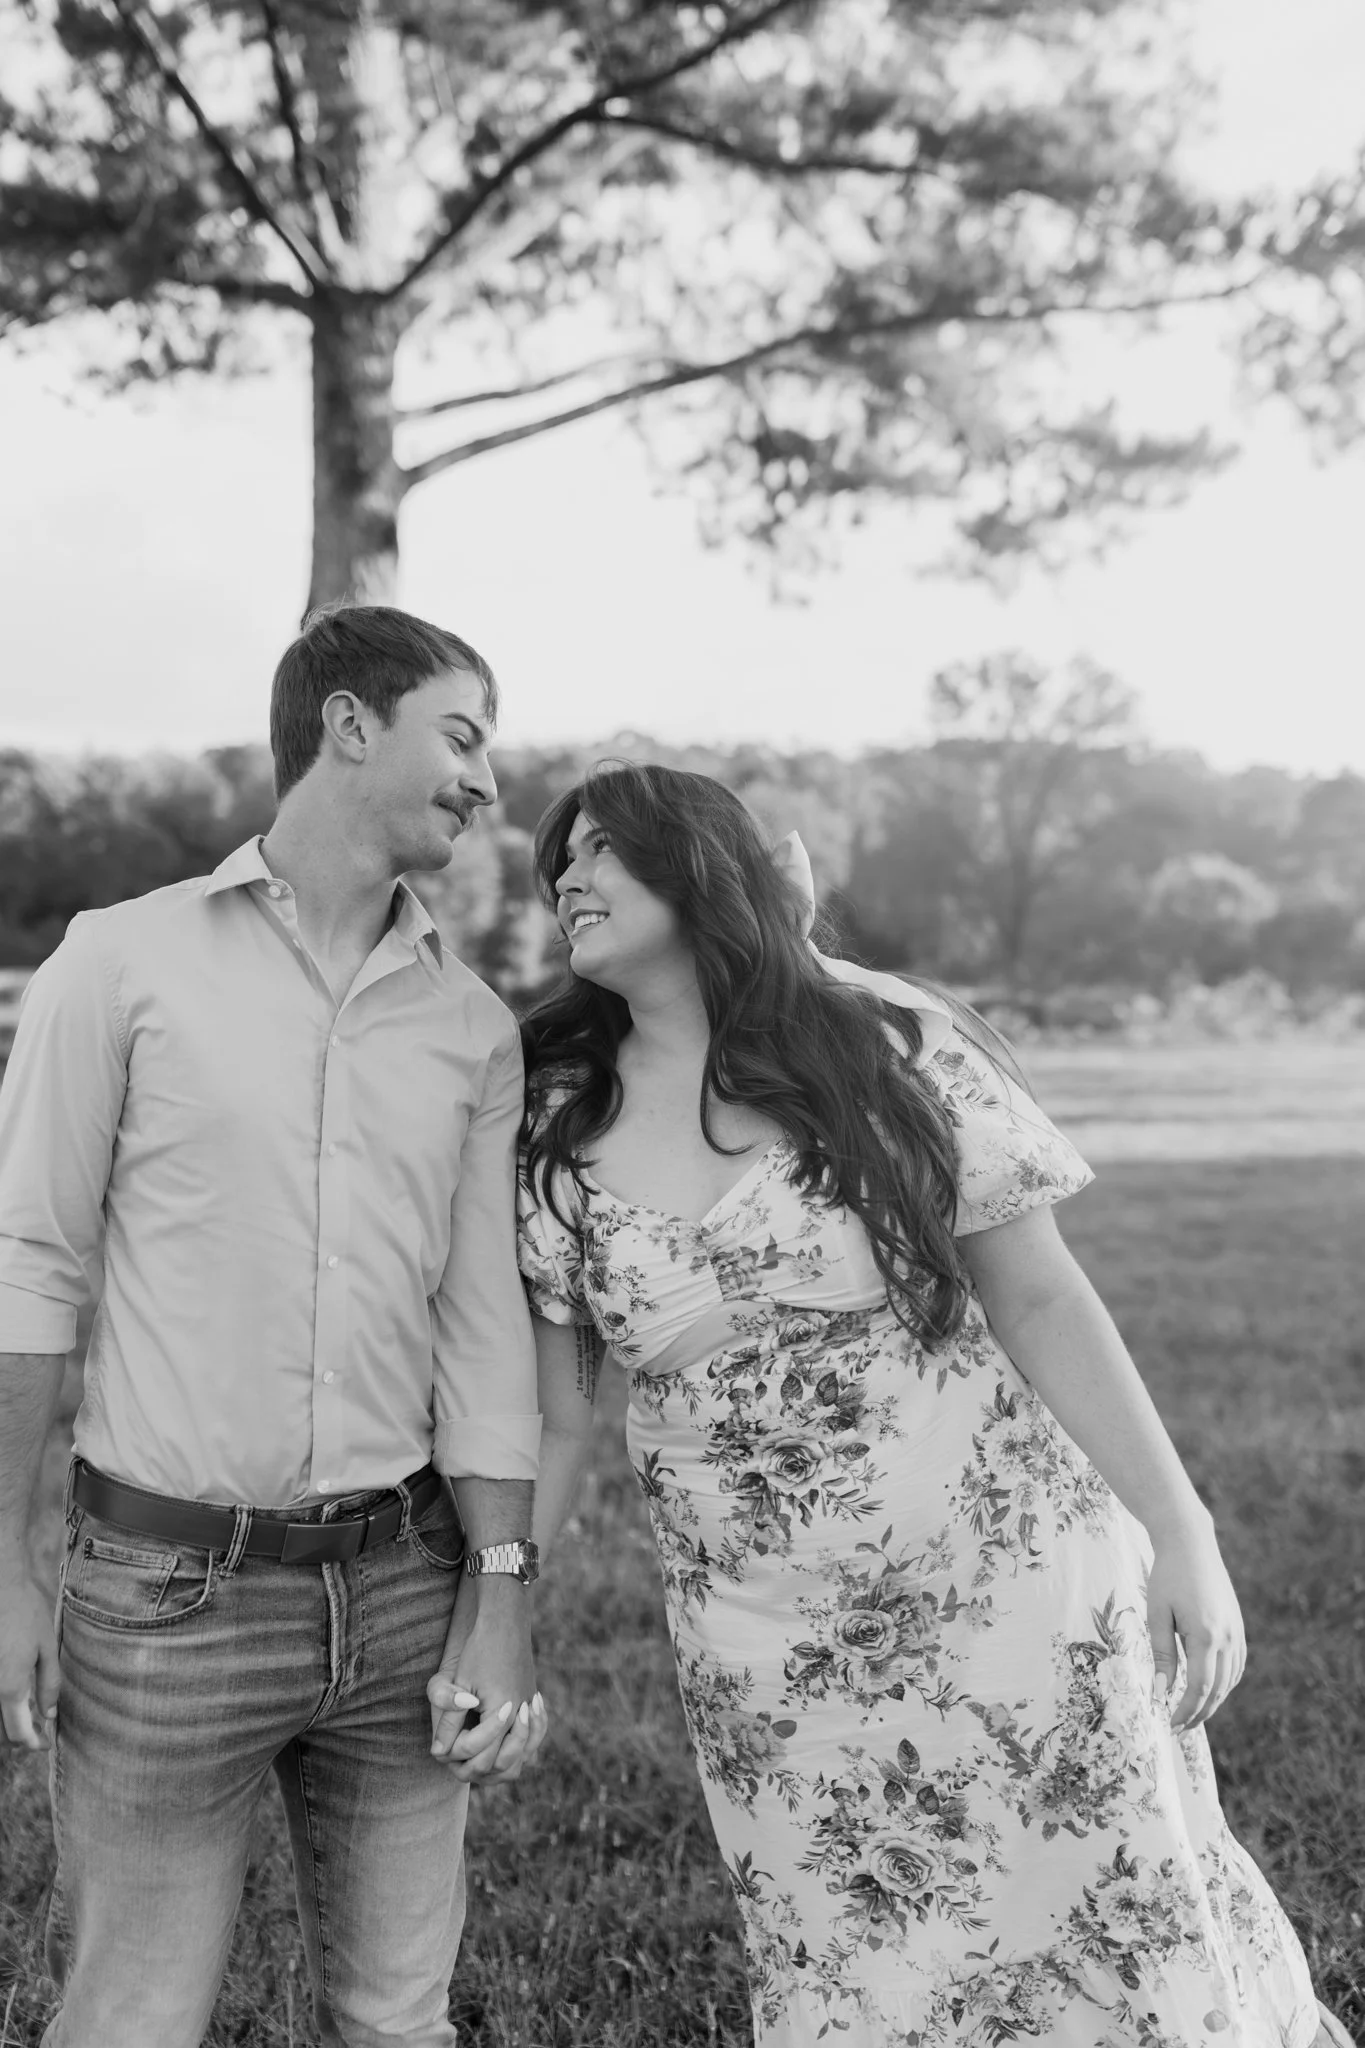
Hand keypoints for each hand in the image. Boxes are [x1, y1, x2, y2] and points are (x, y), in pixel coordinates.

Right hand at [0, 1567, 59, 1750]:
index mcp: (10, 1687)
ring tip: (28, 1715)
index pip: (18, 1734)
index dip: (33, 1744)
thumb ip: (49, 1684)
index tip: (46, 1744)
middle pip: (2, 1730)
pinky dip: (4, 1702)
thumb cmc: (25, 1613)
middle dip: (20, 1736)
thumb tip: (49, 1715)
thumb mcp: (47, 1648)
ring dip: (9, 1719)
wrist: (0, 1586)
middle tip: (39, 1732)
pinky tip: (16, 1696)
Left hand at [426, 1577, 546, 1783]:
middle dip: (481, 1764)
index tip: (444, 1746)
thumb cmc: (479, 1650)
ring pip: (524, 1754)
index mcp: (502, 1714)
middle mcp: (522, 1716)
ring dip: (504, 1760)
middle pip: (505, 1762)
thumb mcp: (459, 1684)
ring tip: (484, 1757)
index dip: (459, 1752)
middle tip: (462, 1761)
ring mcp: (531, 1709)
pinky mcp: (533, 1700)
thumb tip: (438, 1752)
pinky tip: (504, 1742)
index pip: (481, 1753)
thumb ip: (448, 1721)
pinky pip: (534, 1735)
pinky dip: (522, 1745)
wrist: (506, 1621)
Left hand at [1147, 1526, 1246, 1731]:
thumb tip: (1162, 1692)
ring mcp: (1236, 1631)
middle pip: (1218, 1689)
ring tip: (1192, 1714)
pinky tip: (1211, 1689)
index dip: (1187, 1710)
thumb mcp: (1157, 1614)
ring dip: (1213, 1701)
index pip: (1199, 1687)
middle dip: (1199, 1713)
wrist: (1190, 1543)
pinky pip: (1236, 1664)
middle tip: (1179, 1728)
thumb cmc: (1167, 1576)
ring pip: (1230, 1680)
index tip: (1171, 1725)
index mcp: (1205, 1634)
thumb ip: (1162, 1655)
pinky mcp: (1238, 1626)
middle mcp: (1227, 1637)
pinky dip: (1225, 1683)